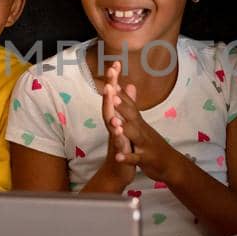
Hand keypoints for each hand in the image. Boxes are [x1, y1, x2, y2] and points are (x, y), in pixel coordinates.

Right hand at [86, 61, 135, 191]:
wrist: (117, 172)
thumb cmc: (122, 146)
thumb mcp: (125, 123)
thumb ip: (126, 104)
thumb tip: (127, 85)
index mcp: (115, 118)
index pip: (114, 97)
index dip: (114, 80)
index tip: (116, 63)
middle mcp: (112, 126)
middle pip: (109, 106)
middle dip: (109, 91)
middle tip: (110, 75)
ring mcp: (115, 139)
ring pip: (111, 123)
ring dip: (110, 111)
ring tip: (112, 99)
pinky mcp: (119, 152)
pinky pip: (117, 144)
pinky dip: (118, 136)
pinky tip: (118, 128)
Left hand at [106, 76, 182, 183]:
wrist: (171, 164)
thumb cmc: (153, 144)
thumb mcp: (142, 125)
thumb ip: (132, 107)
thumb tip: (128, 87)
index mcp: (139, 123)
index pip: (130, 105)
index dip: (121, 94)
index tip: (113, 84)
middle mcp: (143, 130)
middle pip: (132, 116)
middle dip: (122, 106)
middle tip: (112, 96)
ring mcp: (145, 145)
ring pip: (135, 135)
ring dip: (125, 129)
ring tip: (115, 123)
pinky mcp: (146, 160)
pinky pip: (136, 158)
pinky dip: (127, 158)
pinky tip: (118, 157)